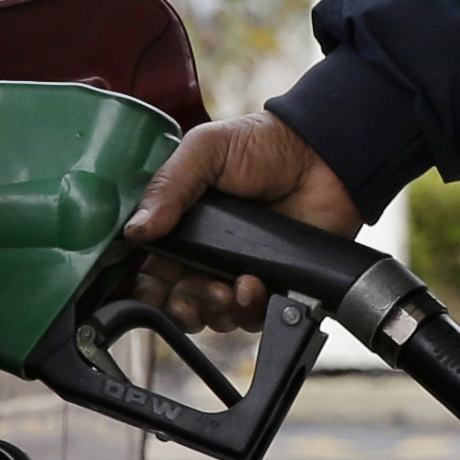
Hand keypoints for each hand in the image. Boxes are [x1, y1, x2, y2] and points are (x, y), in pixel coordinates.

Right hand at [121, 112, 361, 332]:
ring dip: (211, 311)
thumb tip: (134, 230)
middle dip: (177, 306)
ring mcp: (238, 270)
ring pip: (211, 314)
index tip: (148, 289)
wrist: (325, 155)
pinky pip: (252, 315)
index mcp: (182, 224)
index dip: (145, 285)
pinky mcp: (272, 283)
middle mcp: (206, 253)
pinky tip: (251, 286)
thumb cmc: (264, 145)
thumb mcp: (206, 150)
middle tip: (186, 297)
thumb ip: (169, 185)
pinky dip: (248, 310)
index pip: (150, 266)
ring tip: (224, 290)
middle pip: (177, 299)